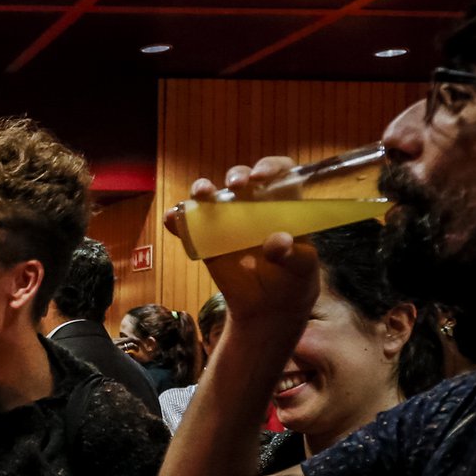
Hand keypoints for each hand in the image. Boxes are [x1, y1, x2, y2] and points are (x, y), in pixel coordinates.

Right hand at [163, 156, 320, 325]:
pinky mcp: (206, 240)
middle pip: (241, 179)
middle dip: (236, 175)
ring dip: (202, 189)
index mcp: (282, 205)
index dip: (271, 167)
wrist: (268, 308)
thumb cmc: (293, 280)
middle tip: (236, 185)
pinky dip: (177, 220)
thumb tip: (277, 241)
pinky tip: (172, 219)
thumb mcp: (303, 268)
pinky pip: (189, 226)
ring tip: (201, 194)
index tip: (262, 176)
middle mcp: (253, 206)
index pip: (279, 173)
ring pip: (211, 196)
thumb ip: (294, 254)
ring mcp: (227, 221)